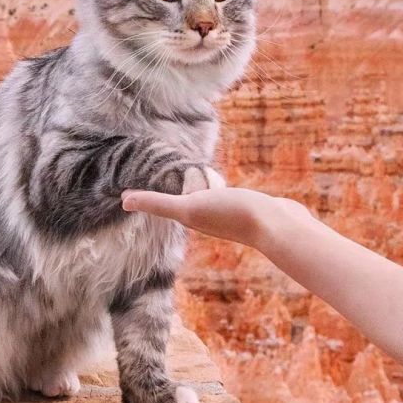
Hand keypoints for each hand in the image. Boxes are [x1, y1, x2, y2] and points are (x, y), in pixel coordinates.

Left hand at [121, 184, 309, 251]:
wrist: (278, 224)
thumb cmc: (232, 215)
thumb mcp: (189, 207)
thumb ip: (158, 203)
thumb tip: (123, 201)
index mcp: (193, 216)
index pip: (168, 205)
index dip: (154, 196)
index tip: (140, 190)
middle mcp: (210, 217)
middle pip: (186, 201)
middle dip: (174, 191)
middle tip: (160, 178)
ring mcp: (231, 213)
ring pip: (208, 197)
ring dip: (198, 188)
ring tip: (190, 179)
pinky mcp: (251, 207)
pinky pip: (230, 194)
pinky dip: (220, 187)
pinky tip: (224, 185)